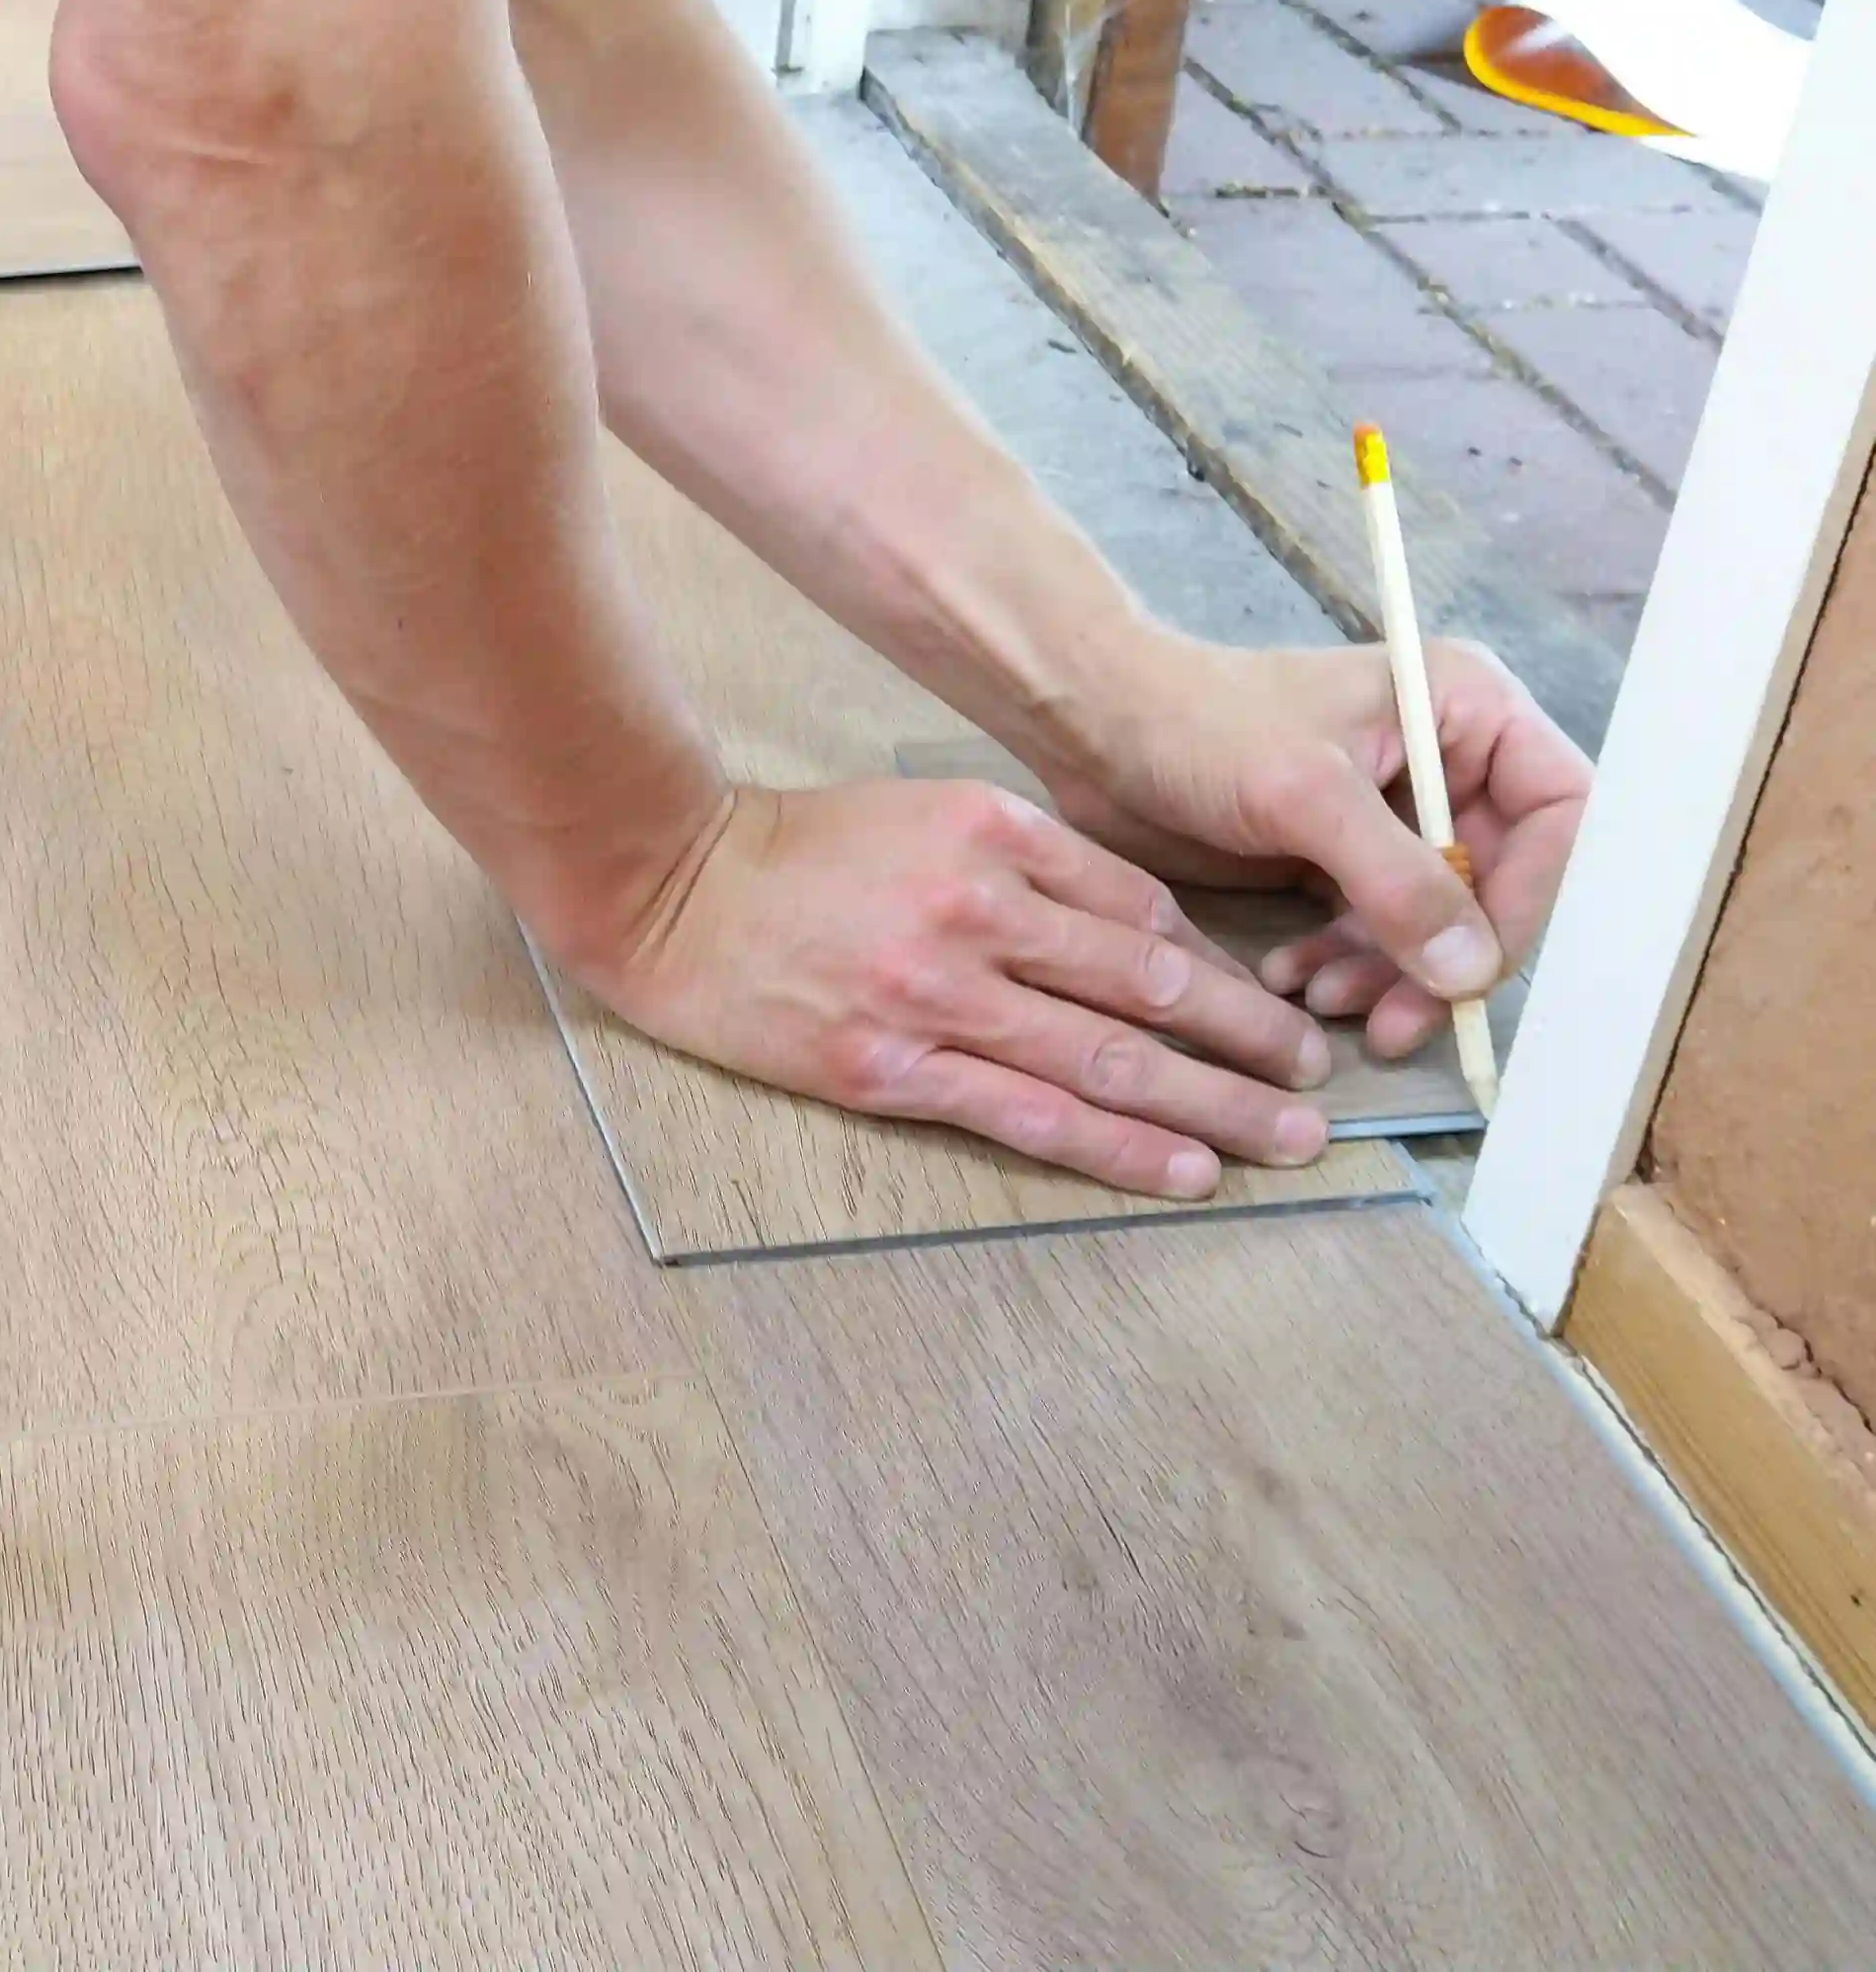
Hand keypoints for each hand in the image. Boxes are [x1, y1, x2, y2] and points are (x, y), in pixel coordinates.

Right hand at [584, 781, 1334, 1197]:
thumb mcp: (926, 814)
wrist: (668, 888)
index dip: (1223, 967)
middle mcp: (978, 911)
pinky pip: (1029, 1115)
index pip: (1143, 909)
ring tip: (1285, 1139)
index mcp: (996, 834)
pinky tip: (1183, 1170)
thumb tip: (1142, 934)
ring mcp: (934, 994)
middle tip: (1316, 1081)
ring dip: (1213, 1105)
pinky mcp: (889, 1067)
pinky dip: (1117, 1147)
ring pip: (1107, 1056)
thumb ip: (1030, 862)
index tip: (1272, 1007)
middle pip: (1148, 984)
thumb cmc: (798, 852)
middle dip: (1248, 1040)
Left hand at [1016, 633, 1591, 1056]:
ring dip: (1387, 974)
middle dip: (1443, 959)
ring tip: (1319, 1001)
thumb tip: (1472, 972)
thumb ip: (1398, 880)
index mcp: (1467, 710)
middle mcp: (1448, 761)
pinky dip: (1343, 965)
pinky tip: (1290, 981)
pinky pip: (1373, 932)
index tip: (1475, 967)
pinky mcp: (1340, 858)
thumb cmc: (1198, 726)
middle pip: (1499, 883)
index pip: (1559, 814)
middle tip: (1393, 1024)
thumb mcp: (1306, 797)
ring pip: (1433, 922)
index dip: (1532, 896)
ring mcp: (1395, 815)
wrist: (1093, 725)